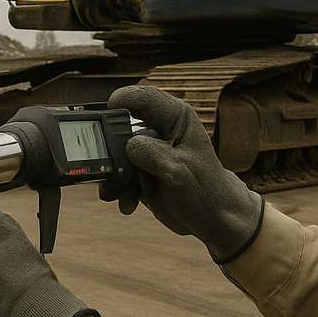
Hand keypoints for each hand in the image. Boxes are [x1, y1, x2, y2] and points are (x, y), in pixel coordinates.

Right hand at [101, 85, 263, 261]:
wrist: (209, 218)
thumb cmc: (206, 190)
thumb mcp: (179, 170)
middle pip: (124, 124)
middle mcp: (161, 129)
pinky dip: (119, 186)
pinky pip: (120, 170)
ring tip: (119, 191)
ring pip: (118, 151)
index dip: (124, 99)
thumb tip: (126, 147)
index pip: (146, 98)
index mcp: (177, 118)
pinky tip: (128, 201)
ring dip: (115, 173)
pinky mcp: (141, 167)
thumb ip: (151, 154)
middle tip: (111, 164)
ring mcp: (150, 149)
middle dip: (113, 147)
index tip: (108, 109)